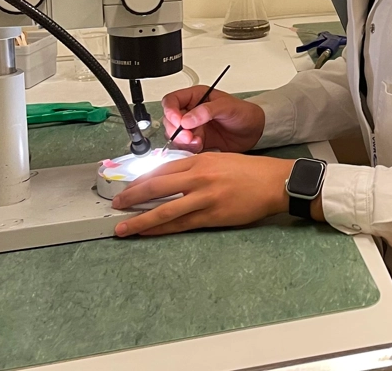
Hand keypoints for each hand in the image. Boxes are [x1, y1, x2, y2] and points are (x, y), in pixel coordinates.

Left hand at [112, 153, 293, 236]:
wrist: (275, 182)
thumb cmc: (251, 172)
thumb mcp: (221, 159)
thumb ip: (197, 167)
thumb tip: (173, 179)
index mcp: (199, 160)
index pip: (161, 170)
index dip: (140, 180)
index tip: (127, 188)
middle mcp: (198, 176)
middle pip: (155, 187)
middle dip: (131, 197)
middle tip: (116, 205)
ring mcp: (204, 197)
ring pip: (163, 210)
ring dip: (139, 220)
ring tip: (123, 227)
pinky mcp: (212, 215)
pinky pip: (181, 224)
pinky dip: (161, 230)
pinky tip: (148, 233)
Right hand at [161, 86, 264, 152]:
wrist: (255, 131)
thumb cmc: (244, 113)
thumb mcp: (227, 107)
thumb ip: (207, 111)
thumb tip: (187, 119)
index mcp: (196, 97)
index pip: (172, 101)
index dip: (171, 111)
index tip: (179, 121)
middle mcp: (191, 112)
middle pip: (170, 120)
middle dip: (176, 130)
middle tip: (189, 136)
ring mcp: (193, 128)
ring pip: (175, 135)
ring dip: (182, 141)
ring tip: (198, 142)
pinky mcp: (197, 142)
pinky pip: (184, 147)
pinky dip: (189, 149)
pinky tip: (200, 147)